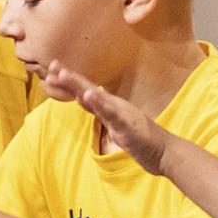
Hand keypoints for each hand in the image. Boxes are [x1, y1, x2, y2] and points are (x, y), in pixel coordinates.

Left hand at [46, 64, 168, 173]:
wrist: (165, 152)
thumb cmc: (140, 139)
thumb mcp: (114, 123)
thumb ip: (101, 111)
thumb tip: (85, 98)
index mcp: (109, 106)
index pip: (86, 91)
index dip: (69, 81)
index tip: (53, 69)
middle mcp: (114, 105)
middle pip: (87, 89)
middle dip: (69, 77)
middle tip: (52, 65)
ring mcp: (121, 114)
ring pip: (96, 97)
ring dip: (79, 85)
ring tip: (63, 74)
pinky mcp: (127, 125)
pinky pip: (111, 113)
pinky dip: (99, 103)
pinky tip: (89, 95)